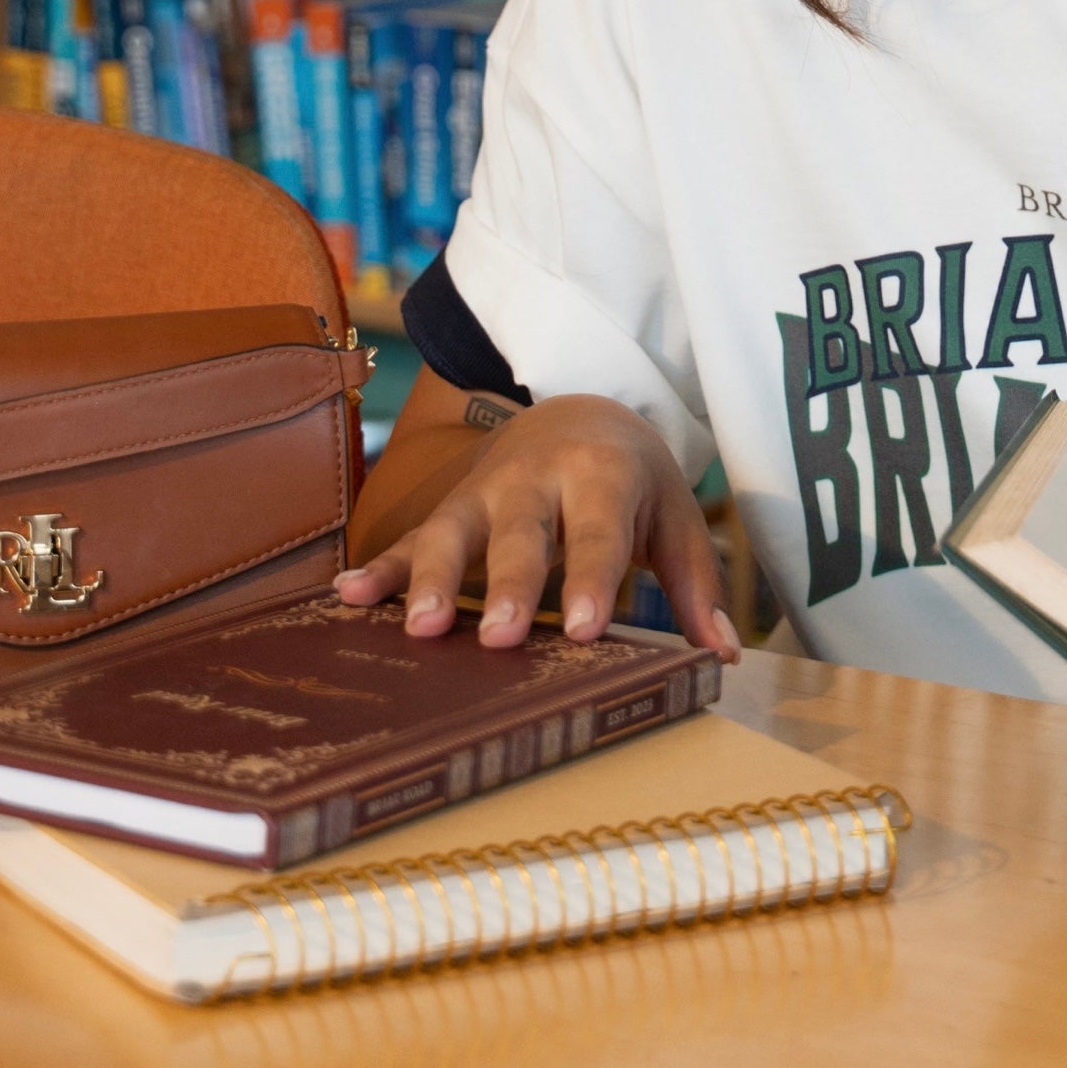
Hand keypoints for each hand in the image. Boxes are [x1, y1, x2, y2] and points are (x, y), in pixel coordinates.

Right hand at [336, 389, 740, 661]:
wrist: (576, 411)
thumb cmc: (632, 481)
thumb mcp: (673, 515)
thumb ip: (694, 582)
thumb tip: (719, 656)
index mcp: (601, 475)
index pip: (598, 532)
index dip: (591, 577)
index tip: (586, 626)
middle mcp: (536, 480)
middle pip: (521, 534)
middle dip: (512, 586)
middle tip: (504, 639)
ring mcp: (484, 492)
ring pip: (454, 532)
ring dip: (434, 579)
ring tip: (421, 631)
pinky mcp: (448, 508)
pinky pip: (408, 537)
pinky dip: (378, 567)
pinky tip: (347, 597)